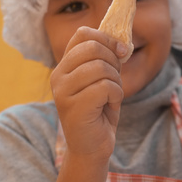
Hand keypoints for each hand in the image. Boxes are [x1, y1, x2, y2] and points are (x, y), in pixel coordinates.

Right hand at [50, 27, 128, 161]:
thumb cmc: (99, 112)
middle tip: (115, 80)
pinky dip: (116, 95)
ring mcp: (63, 91)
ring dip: (116, 82)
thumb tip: (122, 44)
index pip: (83, 34)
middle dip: (114, 61)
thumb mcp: (102, 80)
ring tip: (111, 96)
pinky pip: (105, 87)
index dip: (106, 39)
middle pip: (93, 47)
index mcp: (64, 65)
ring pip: (100, 67)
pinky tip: (110, 106)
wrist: (92, 147)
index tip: (120, 52)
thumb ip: (106, 59)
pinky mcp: (73, 107)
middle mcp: (58, 75)